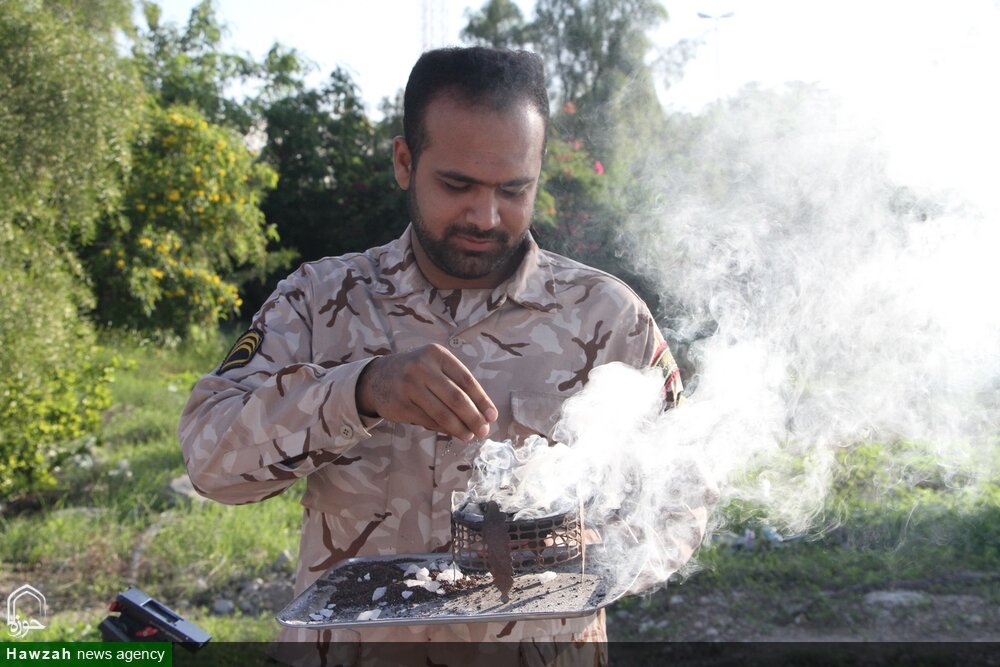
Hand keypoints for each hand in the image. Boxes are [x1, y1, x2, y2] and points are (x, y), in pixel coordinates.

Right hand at [356, 344, 497, 440]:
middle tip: (483, 431)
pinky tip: (453, 432)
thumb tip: (482, 414)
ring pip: (442, 413)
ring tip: (469, 436)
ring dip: (459, 428)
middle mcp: (422, 367)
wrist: (377, 377)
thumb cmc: (416, 373)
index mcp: (437, 354)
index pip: (466, 380)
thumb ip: (456, 384)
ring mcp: (409, 386)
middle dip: (473, 418)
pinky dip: (444, 429)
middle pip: (456, 398)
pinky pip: (428, 421)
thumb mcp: (434, 366)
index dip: (482, 400)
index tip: (492, 416)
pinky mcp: (401, 405)